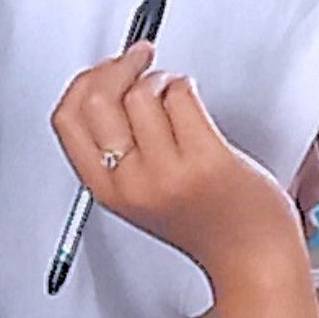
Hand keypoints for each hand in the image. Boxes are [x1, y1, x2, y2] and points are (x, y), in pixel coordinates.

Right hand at [45, 43, 303, 291]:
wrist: (251, 259)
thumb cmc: (207, 225)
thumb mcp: (142, 196)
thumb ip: (120, 153)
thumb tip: (111, 86)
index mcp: (108, 189)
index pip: (67, 120)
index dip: (83, 81)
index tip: (104, 68)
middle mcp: (131, 182)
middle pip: (96, 99)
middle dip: (118, 66)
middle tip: (138, 58)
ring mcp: (166, 172)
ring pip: (141, 92)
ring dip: (161, 79)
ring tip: (176, 93)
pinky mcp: (204, 160)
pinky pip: (180, 94)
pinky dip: (186, 85)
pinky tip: (194, 102)